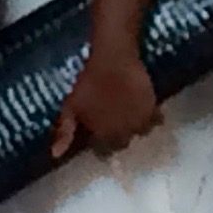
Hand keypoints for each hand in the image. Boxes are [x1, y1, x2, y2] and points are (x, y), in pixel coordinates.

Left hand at [50, 40, 161, 159]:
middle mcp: (123, 132)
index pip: (103, 152)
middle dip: (117, 138)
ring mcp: (139, 120)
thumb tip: (55, 154)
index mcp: (103, 134)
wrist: (113, 58)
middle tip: (113, 125)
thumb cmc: (89, 82)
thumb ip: (65, 131)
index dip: (101, 145)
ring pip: (141, 133)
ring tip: (129, 118)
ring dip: (135, 128)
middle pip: (122, 144)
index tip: (99, 136)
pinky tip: (144, 110)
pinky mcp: (153, 106)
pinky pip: (157, 120)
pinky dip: (151, 118)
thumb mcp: (71, 106)